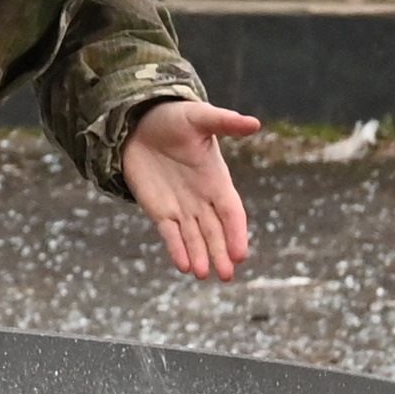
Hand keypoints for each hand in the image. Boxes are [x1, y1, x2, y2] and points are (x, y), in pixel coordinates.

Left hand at [123, 100, 270, 280]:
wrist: (140, 124)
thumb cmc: (175, 118)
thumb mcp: (199, 117)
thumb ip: (224, 122)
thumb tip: (253, 123)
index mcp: (218, 181)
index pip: (232, 213)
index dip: (237, 233)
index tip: (241, 253)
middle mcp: (203, 199)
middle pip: (215, 232)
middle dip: (221, 253)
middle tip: (226, 276)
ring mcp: (182, 207)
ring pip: (195, 238)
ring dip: (200, 256)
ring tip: (204, 275)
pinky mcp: (160, 211)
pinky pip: (170, 234)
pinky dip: (177, 250)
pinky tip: (185, 266)